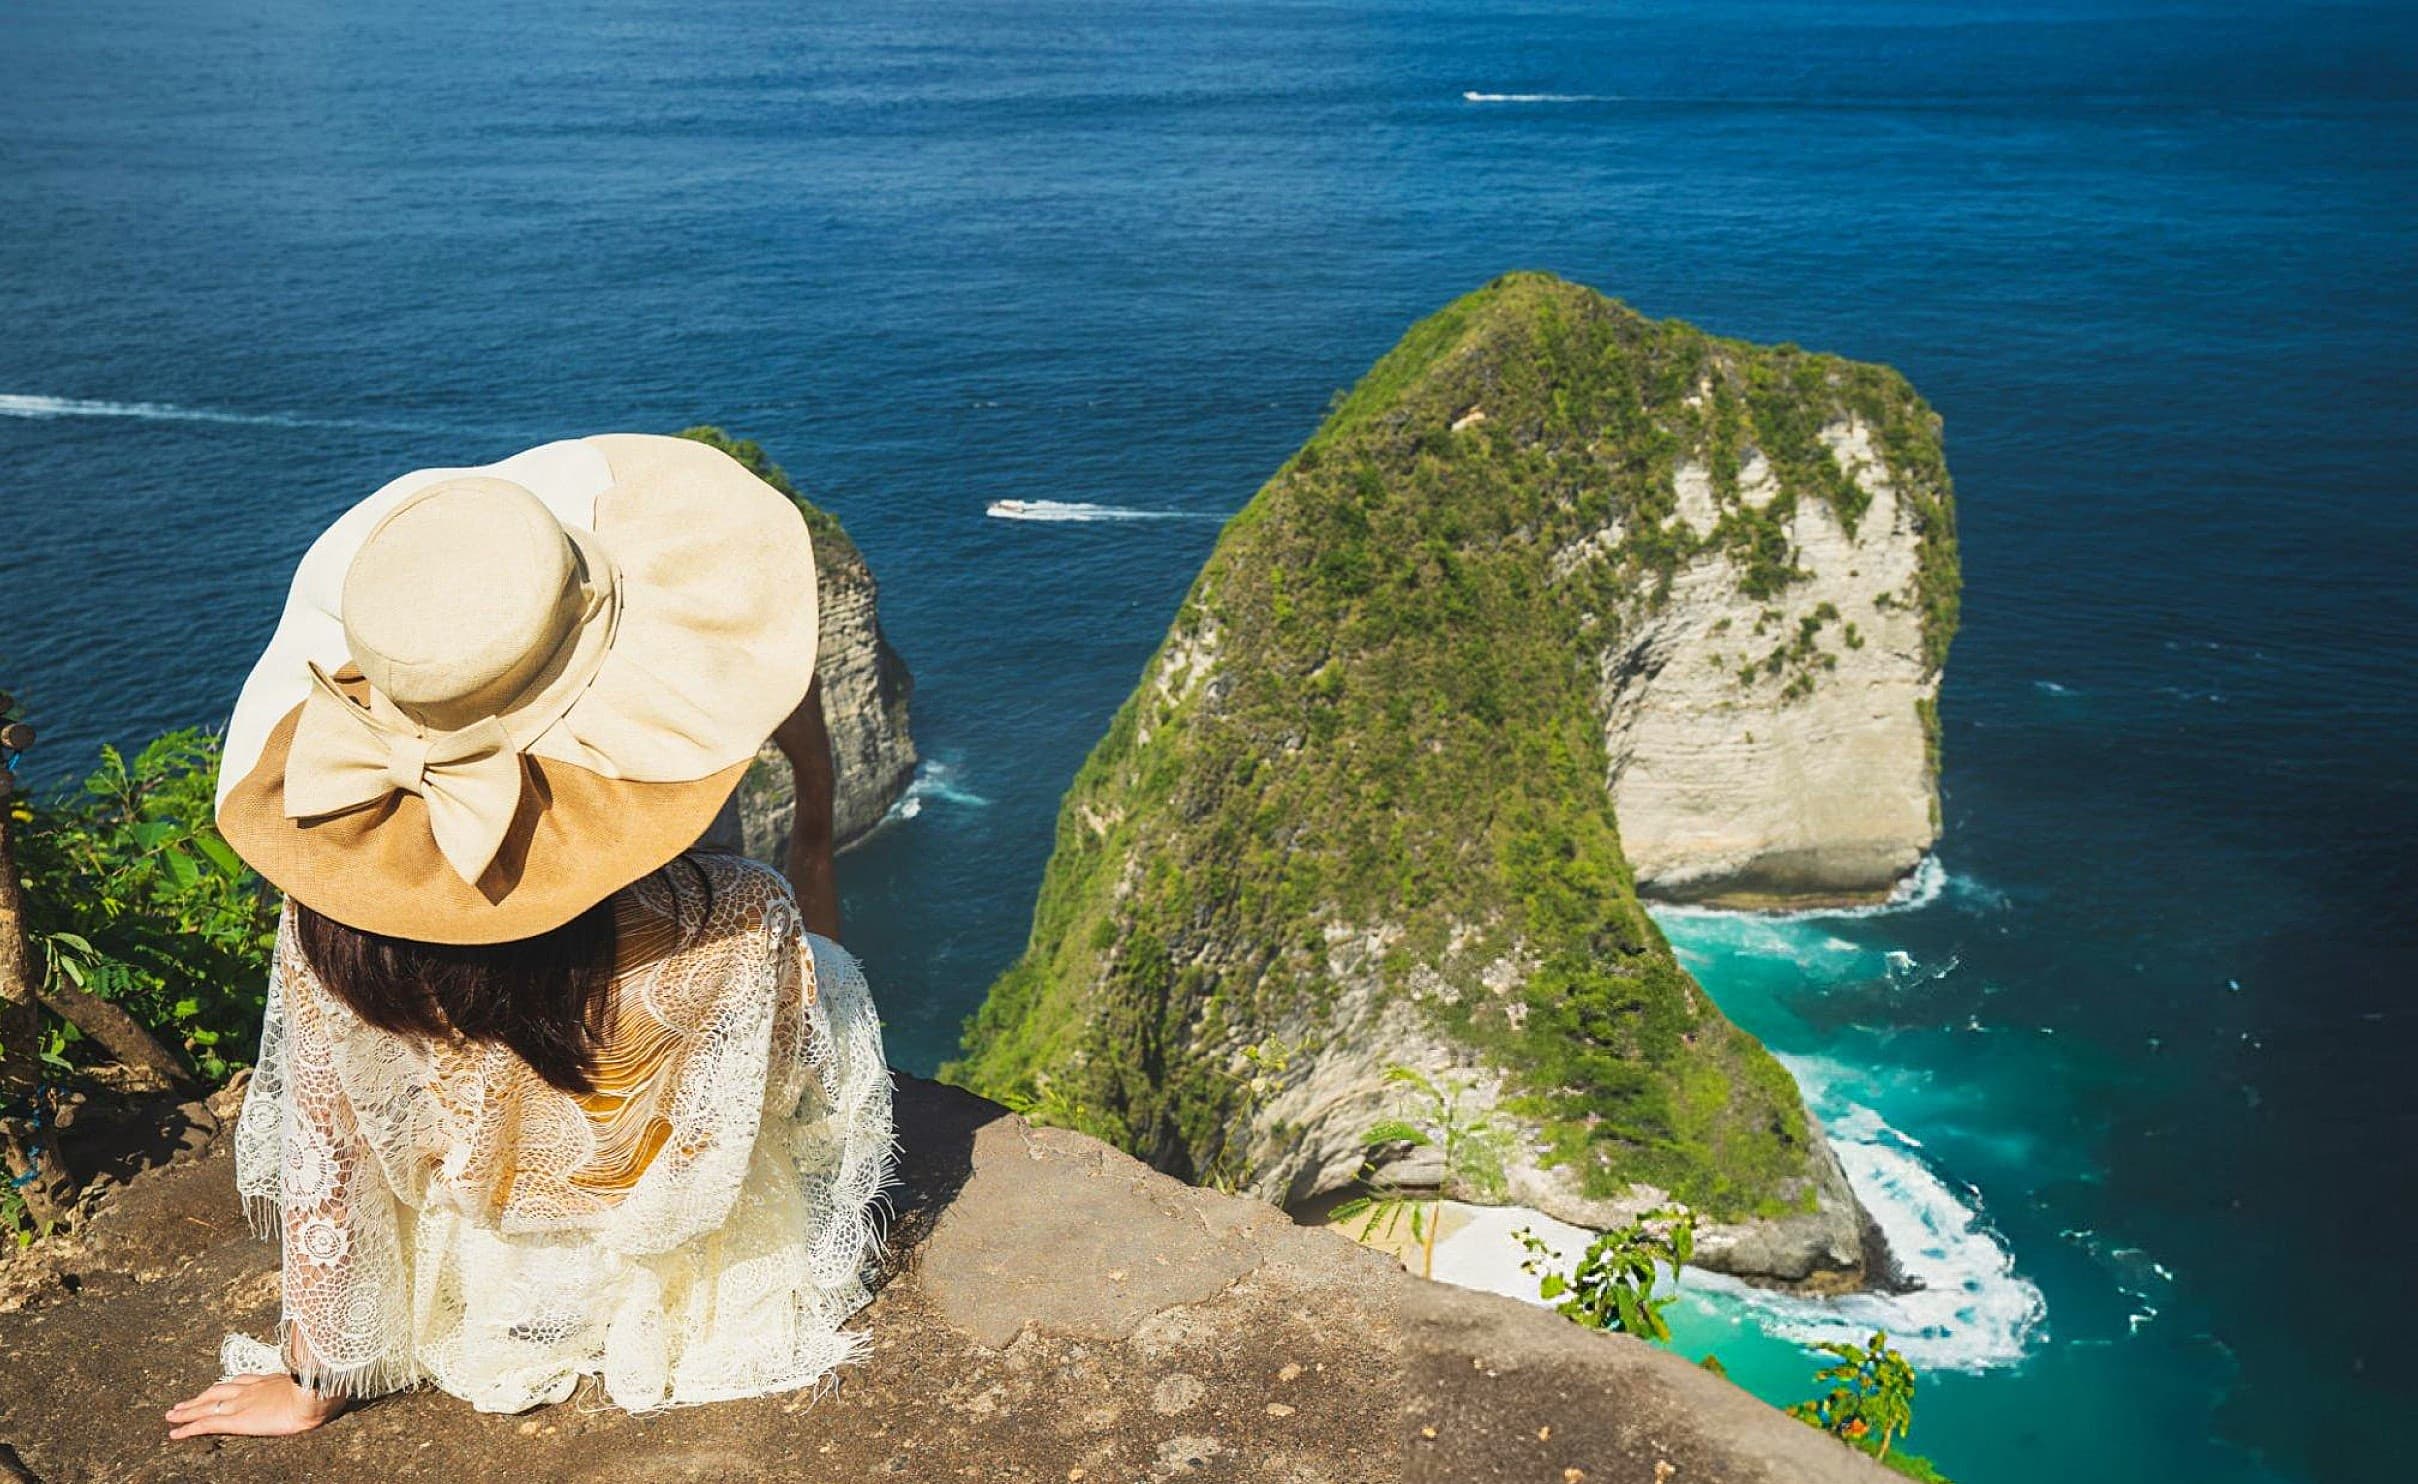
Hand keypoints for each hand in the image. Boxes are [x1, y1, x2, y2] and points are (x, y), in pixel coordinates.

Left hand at [166, 1372, 345, 1438]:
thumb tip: (327, 1378)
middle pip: (217, 1390)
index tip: (215, 1389)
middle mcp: (251, 1389)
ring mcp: (241, 1403)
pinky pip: (205, 1424)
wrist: (315, 1393)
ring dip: (187, 1410)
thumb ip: (312, 1380)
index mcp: (270, 1381)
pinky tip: (174, 1433)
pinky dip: (188, 1428)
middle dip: (199, 1397)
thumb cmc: (323, 1388)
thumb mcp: (317, 1382)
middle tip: (182, 1403)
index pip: (241, 1381)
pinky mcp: (236, 1420)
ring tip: (172, 1414)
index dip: (225, 1386)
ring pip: (205, 1405)